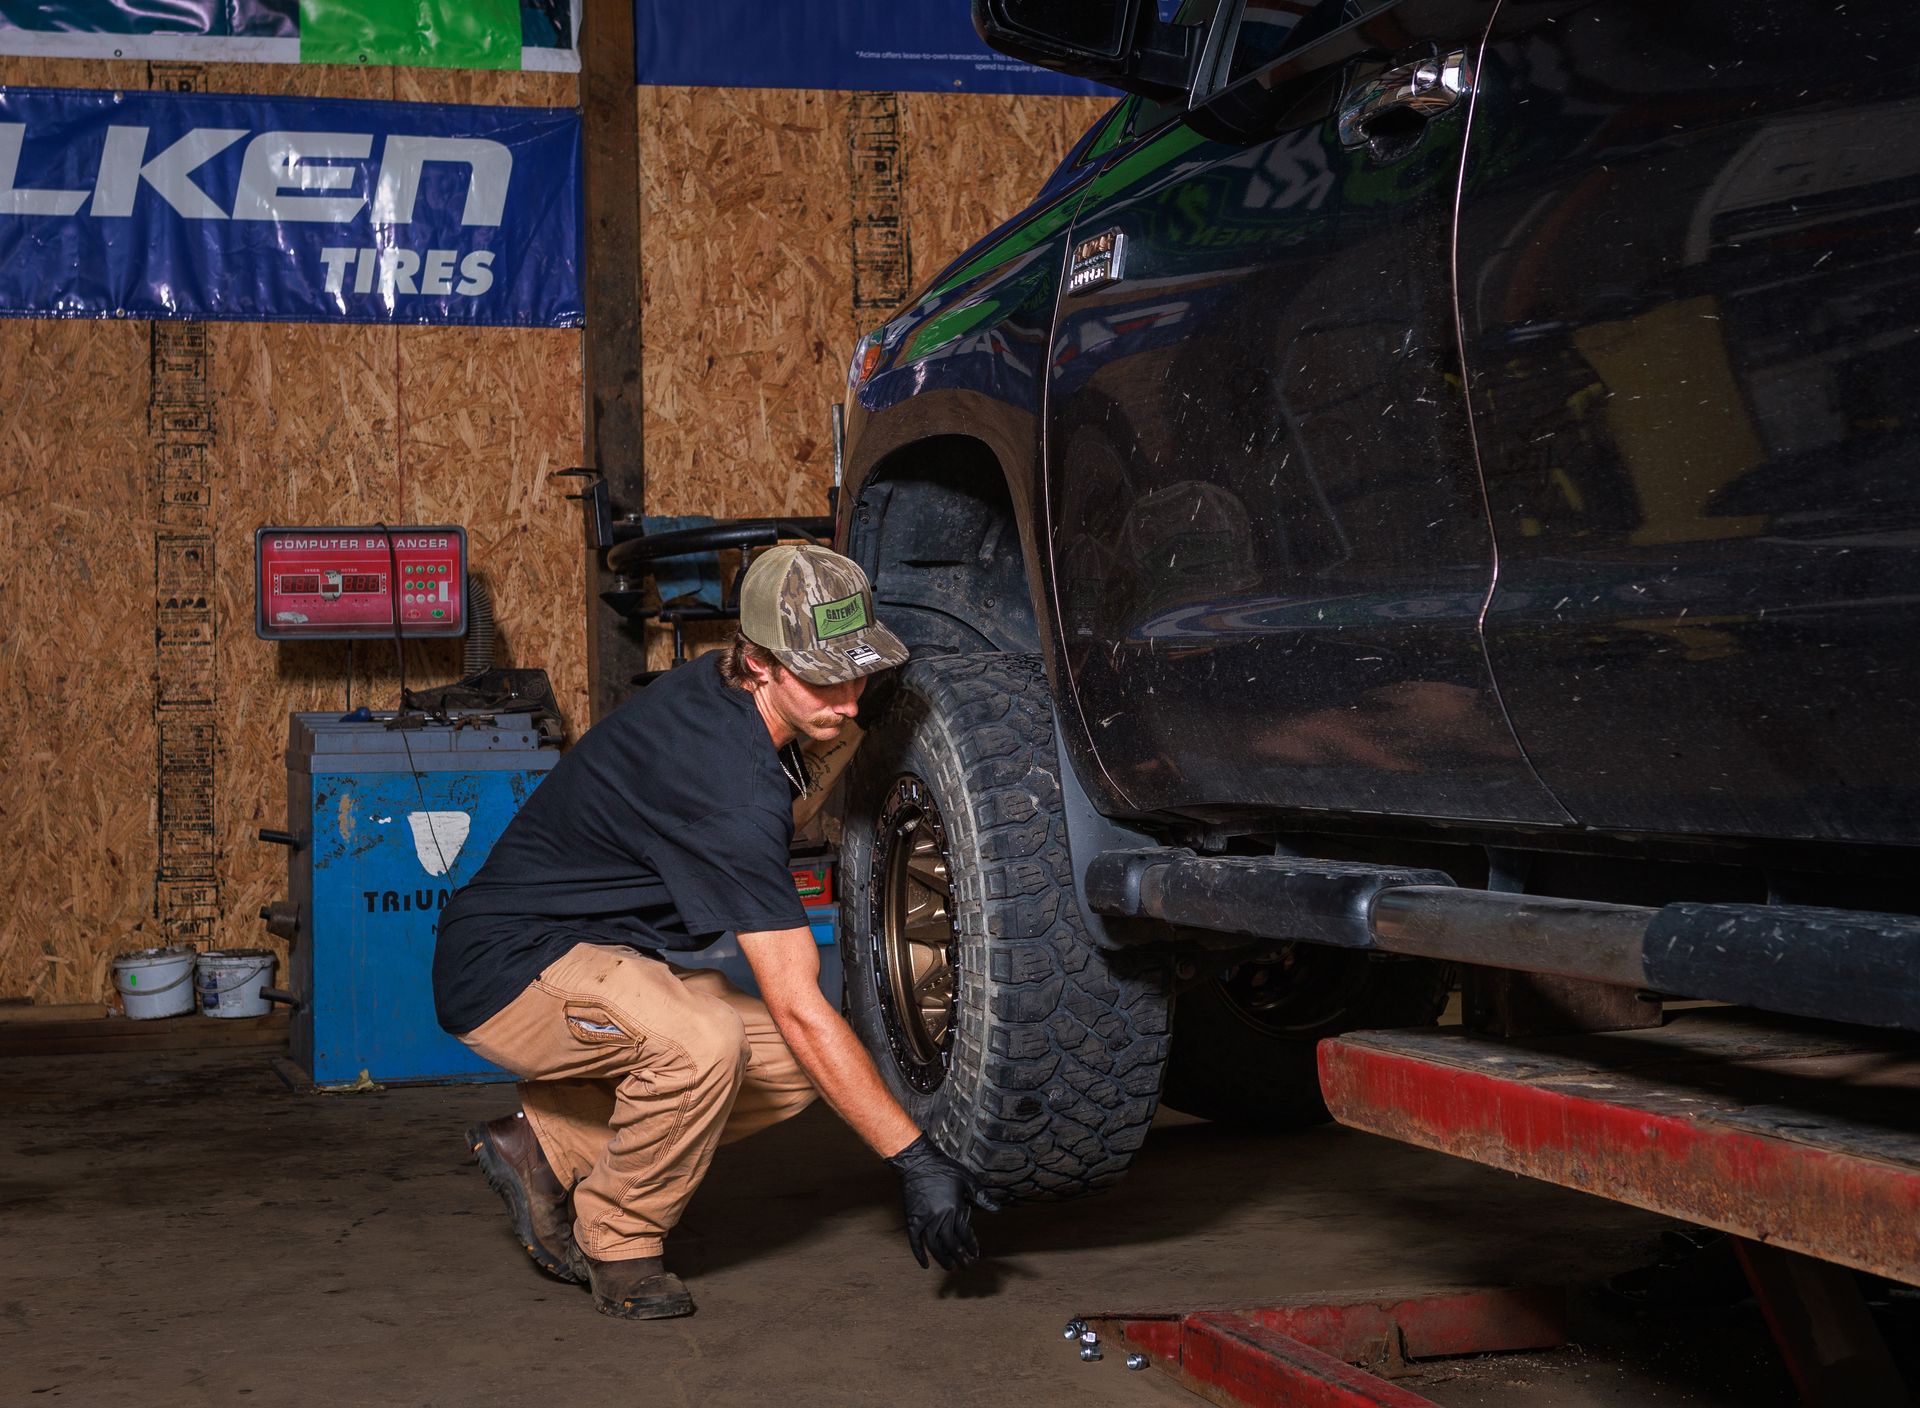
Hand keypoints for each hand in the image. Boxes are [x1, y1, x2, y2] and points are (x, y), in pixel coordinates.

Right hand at [886, 1133, 1001, 1269]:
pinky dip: (919, 1255)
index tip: (976, 1254)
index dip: (972, 1246)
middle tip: (967, 1266)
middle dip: (961, 1258)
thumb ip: (982, 1196)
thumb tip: (998, 1208)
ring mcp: (925, 1220)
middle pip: (952, 1245)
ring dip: (943, 1259)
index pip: (966, 1234)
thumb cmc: (943, 1168)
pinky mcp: (912, 1220)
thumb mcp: (967, 1180)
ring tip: (950, 1267)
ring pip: (935, 1247)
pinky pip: (915, 1242)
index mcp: (955, 1209)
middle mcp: (940, 1218)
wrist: (918, 1162)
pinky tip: (925, 1265)